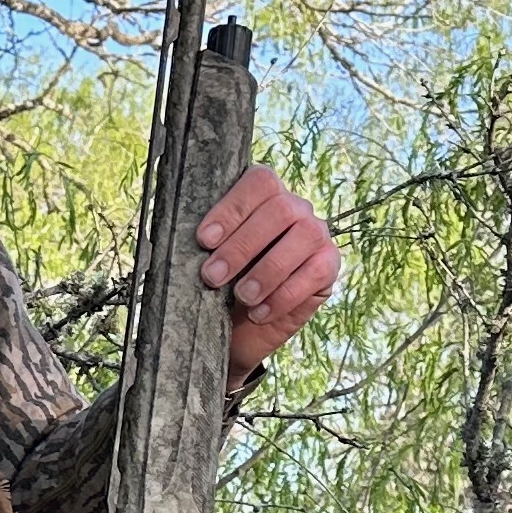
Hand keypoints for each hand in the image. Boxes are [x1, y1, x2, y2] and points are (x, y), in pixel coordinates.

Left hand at [195, 164, 339, 387]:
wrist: (239, 330)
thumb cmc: (220, 285)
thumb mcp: (207, 260)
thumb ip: (206, 243)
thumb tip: (183, 239)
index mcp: (263, 195)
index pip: (259, 182)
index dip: (232, 208)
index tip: (204, 239)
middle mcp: (294, 208)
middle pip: (279, 210)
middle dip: (242, 245)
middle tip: (212, 276)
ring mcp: (315, 235)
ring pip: (303, 237)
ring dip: (267, 270)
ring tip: (241, 296)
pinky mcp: (328, 266)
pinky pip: (316, 272)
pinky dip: (285, 294)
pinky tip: (259, 312)